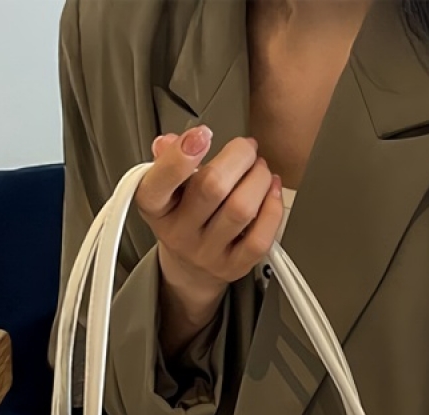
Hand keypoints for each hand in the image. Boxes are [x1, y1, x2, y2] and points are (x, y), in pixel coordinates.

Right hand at [136, 126, 284, 357]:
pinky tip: (271, 191)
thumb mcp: (166, 189)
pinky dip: (272, 208)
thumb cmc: (182, 218)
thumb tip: (170, 141)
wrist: (191, 267)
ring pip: (241, 209)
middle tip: (247, 148)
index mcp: (156, 209)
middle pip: (212, 188)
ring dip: (259, 178)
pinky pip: (260, 238)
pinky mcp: (234, 267)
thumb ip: (168, 161)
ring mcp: (207, 253)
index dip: (180, 156)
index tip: (201, 134)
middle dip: (238, 156)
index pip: (159, 184)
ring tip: (260, 168)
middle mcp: (179, 234)